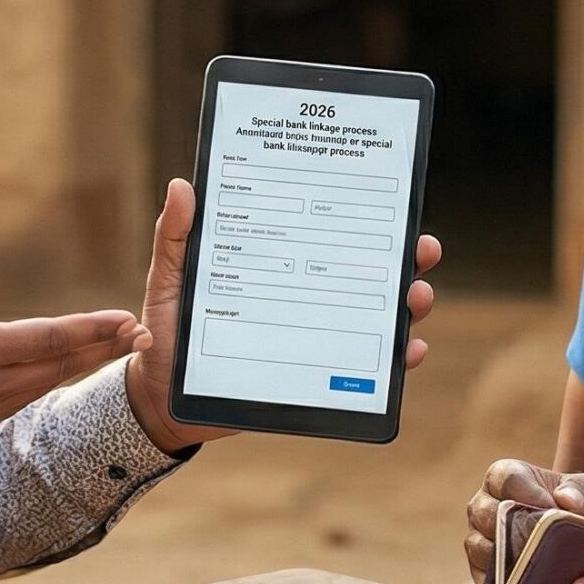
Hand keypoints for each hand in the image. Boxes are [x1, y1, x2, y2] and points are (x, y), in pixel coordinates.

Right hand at [0, 228, 148, 461]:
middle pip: (59, 366)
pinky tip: (63, 372)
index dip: (91, 329)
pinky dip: (52, 382)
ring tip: (116, 347)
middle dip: (103, 348)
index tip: (127, 319)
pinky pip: (24, 399)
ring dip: (83, 366)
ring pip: (45, 386)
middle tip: (144, 334)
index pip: (47, 339)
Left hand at [123, 177, 443, 453]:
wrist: (163, 397)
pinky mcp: (319, 378)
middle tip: (420, 250)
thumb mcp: (169, 279)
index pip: (329, 236)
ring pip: (378, 317)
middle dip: (405, 259)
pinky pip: (369, 373)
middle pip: (367, 273)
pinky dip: (397, 361)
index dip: (365, 220)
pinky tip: (410, 351)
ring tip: (415, 298)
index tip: (394, 204)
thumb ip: (176, 236)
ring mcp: (318, 337)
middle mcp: (308, 297)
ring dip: (409, 305)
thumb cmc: (167, 331)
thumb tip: (183, 185)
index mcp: (279, 265)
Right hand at [463, 459, 583, 583]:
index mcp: (506, 475)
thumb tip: (566, 500)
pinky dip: (499, 582)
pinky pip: (481, 573)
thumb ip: (582, 490)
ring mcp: (478, 533)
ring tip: (534, 566)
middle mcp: (484, 502)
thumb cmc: (578, 507)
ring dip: (506, 558)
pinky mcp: (478, 563)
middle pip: (487, 513)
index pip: (506, 479)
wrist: (574, 537)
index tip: (551, 509)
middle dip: (515, 529)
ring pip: (479, 545)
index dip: (527, 494)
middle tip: (543, 544)